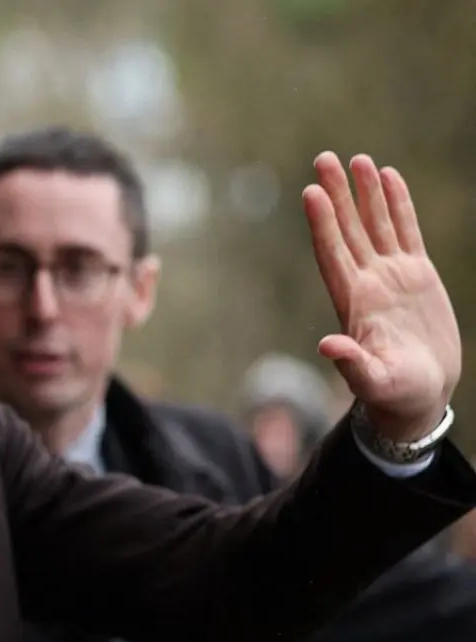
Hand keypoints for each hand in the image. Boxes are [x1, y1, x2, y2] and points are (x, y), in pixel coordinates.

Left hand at [303, 152, 460, 441]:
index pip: (333, 254)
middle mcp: (368, 282)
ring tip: (357, 159)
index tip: (311, 193)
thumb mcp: (374, 381)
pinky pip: (406, 231)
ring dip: (365, 193)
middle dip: (337, 194)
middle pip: (348, 229)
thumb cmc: (395, 394)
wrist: (419, 396)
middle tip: (323, 158)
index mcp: (353, 303)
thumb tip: (327, 346)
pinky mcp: (417, 276)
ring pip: (376, 224)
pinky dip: (397, 205)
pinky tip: (389, 178)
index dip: (322, 224)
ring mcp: (391, 276)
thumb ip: (352, 364)